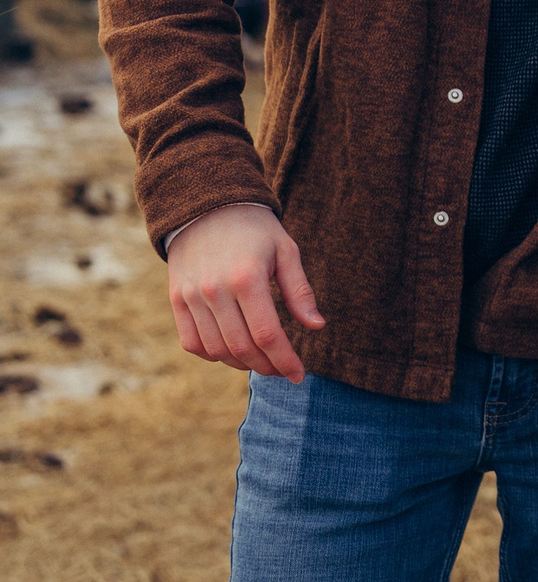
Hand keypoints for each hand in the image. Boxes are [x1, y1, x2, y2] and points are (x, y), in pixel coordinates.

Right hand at [166, 202, 323, 381]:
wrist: (207, 207)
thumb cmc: (256, 230)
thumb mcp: (286, 251)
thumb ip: (300, 292)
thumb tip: (317, 327)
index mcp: (247, 278)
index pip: (267, 334)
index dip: (285, 360)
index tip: (300, 374)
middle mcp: (215, 291)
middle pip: (242, 347)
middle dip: (267, 366)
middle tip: (284, 370)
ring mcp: (191, 297)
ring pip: (217, 350)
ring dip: (242, 364)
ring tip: (263, 362)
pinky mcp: (176, 301)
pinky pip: (192, 343)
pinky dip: (214, 355)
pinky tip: (234, 352)